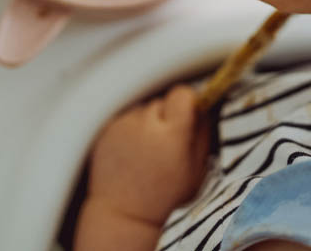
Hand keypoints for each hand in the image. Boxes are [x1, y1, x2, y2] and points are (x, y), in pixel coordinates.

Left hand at [86, 85, 209, 225]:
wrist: (124, 215)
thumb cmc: (165, 197)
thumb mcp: (197, 170)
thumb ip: (203, 134)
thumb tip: (204, 105)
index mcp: (171, 135)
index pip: (182, 94)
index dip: (188, 102)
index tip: (189, 114)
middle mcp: (144, 125)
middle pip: (162, 102)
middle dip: (167, 116)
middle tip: (167, 142)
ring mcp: (122, 127)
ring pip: (143, 110)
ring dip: (148, 122)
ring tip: (147, 150)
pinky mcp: (106, 131)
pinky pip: (125, 119)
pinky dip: (131, 130)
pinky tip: (133, 152)